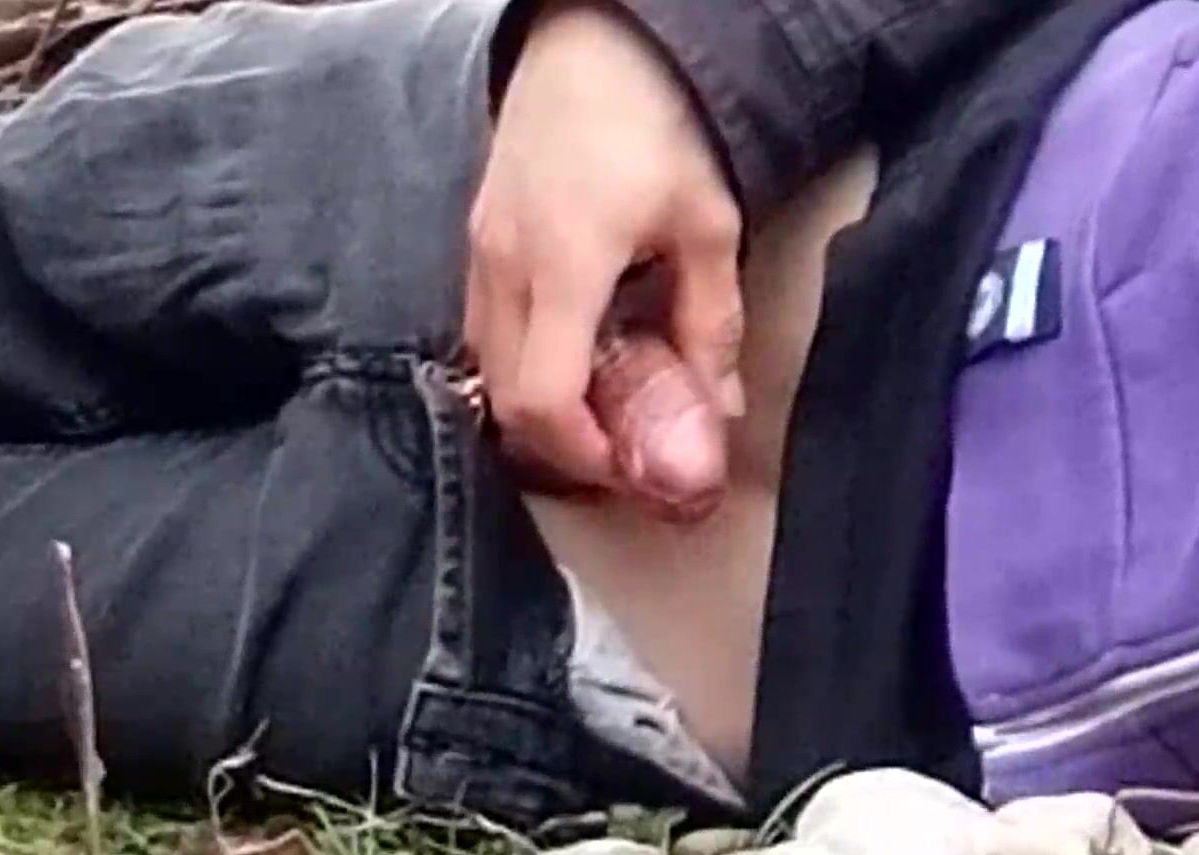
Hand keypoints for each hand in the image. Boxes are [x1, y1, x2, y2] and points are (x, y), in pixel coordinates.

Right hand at [466, 0, 744, 506]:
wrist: (593, 43)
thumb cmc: (655, 123)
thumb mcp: (706, 224)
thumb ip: (711, 322)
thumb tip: (722, 404)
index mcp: (562, 266)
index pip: (542, 397)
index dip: (580, 451)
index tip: (625, 467)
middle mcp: (503, 265)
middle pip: (506, 396)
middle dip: (561, 443)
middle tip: (620, 453)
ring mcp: (479, 251)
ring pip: (489, 365)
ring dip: (539, 405)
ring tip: (600, 411)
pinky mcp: (477, 239)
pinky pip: (485, 328)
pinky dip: (523, 362)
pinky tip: (575, 358)